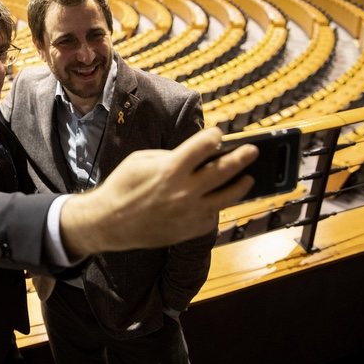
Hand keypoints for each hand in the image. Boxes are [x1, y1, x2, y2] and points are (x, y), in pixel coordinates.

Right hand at [60, 127, 257, 255]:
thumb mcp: (142, 160)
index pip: (204, 146)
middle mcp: (185, 191)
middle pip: (224, 170)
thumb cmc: (123, 185)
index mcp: (171, 168)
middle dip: (242, 157)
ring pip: (227, 197)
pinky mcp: (189, 230)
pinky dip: (216, 206)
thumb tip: (194, 156)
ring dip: (241, 185)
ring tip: (248, 178)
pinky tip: (218, 199)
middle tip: (253, 150)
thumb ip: (170, 156)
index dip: (214, 137)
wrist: (109, 221)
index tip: (218, 134)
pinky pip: (211, 216)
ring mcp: (190, 212)